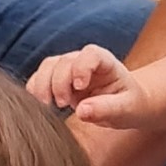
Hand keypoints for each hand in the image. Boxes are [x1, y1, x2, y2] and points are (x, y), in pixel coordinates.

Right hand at [26, 45, 150, 130]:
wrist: (123, 107)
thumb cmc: (129, 105)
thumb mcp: (126, 109)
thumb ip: (107, 108)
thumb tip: (81, 111)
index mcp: (106, 62)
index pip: (91, 54)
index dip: (81, 67)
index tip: (79, 87)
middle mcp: (84, 61)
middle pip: (64, 61)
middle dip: (59, 83)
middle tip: (63, 104)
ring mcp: (69, 68)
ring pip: (48, 66)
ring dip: (43, 85)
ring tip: (49, 106)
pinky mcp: (57, 80)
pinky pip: (39, 79)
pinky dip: (36, 90)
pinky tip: (43, 105)